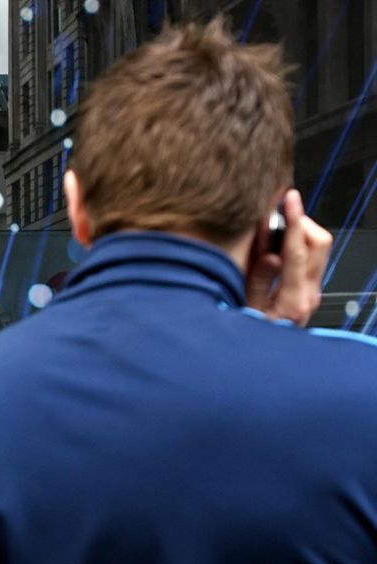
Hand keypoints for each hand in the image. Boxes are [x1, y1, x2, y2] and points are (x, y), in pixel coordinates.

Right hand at [246, 189, 332, 326]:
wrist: (266, 362)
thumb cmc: (250, 338)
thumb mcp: (245, 311)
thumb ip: (258, 281)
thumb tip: (270, 252)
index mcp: (293, 299)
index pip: (297, 251)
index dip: (294, 221)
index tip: (289, 199)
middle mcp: (309, 294)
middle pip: (320, 243)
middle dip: (301, 223)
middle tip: (277, 218)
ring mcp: (313, 292)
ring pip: (319, 248)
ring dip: (299, 233)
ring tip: (272, 234)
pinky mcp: (310, 290)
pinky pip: (311, 258)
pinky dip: (296, 246)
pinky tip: (274, 250)